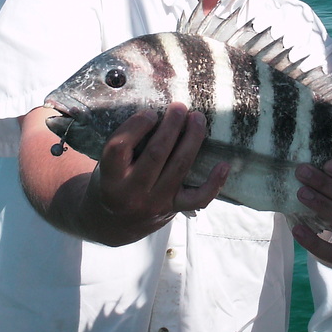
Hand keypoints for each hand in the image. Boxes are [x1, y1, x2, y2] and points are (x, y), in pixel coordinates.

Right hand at [88, 103, 227, 243]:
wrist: (114, 224)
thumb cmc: (113, 182)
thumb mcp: (107, 166)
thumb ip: (124, 145)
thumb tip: (155, 109)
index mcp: (110, 178)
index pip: (119, 148)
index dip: (136, 126)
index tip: (150, 112)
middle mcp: (132, 192)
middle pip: (155, 153)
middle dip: (171, 126)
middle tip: (180, 107)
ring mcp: (155, 202)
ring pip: (179, 167)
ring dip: (192, 139)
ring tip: (197, 119)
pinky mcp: (174, 208)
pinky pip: (199, 198)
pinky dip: (214, 182)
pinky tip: (223, 164)